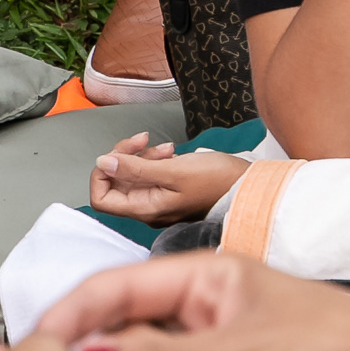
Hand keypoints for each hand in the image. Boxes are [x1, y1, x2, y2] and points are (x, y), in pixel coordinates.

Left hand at [89, 135, 248, 225]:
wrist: (247, 188)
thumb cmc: (216, 182)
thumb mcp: (173, 171)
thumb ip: (135, 168)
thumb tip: (102, 162)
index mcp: (145, 209)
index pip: (101, 198)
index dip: (102, 173)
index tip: (119, 154)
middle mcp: (148, 208)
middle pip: (117, 181)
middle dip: (126, 156)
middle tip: (143, 140)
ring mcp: (159, 199)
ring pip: (134, 174)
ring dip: (143, 155)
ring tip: (165, 147)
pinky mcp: (170, 190)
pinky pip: (151, 172)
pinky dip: (155, 158)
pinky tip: (171, 151)